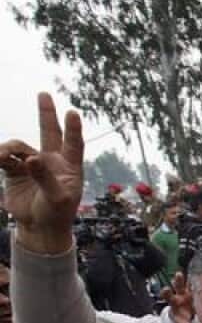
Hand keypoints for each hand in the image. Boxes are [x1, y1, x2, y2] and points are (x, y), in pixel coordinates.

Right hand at [0, 93, 83, 250]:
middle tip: (44, 94)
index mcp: (69, 167)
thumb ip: (45, 177)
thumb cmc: (56, 214)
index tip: (73, 112)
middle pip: (49, 133)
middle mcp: (52, 162)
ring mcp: (33, 165)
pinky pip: (5, 157)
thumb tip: (31, 158)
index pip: (73, 144)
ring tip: (1, 156)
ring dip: (9, 148)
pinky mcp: (15, 171)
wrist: (39, 228)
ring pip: (19, 146)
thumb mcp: (56, 198)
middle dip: (46, 113)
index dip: (73, 129)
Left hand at [160, 271, 195, 322]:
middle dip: (177, 281)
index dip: (167, 293)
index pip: (168, 296)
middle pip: (177, 286)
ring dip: (188, 278)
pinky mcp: (194, 290)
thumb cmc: (182, 317)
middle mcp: (179, 294)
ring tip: (188, 272)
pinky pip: (195, 284)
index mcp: (174, 302)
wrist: (186, 313)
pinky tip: (200, 274)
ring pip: (187, 282)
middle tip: (178, 275)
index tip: (166, 289)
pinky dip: (197, 280)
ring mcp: (187, 291)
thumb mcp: (182, 322)